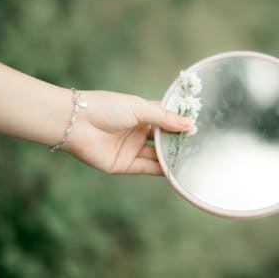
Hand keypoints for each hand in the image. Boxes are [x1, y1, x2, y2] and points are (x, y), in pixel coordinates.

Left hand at [63, 90, 191, 175]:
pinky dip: (162, 170)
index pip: (167, 118)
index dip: (181, 123)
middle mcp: (138, 131)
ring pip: (158, 155)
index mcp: (142, 114)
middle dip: (179, 142)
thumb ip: (165, 119)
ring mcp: (132, 149)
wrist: (76, 123)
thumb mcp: (140, 109)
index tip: (200, 127)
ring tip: (193, 159)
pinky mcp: (125, 165)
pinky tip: (177, 169)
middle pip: (164, 139)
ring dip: (172, 157)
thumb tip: (191, 125)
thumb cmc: (107, 108)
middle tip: (201, 145)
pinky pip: (148, 168)